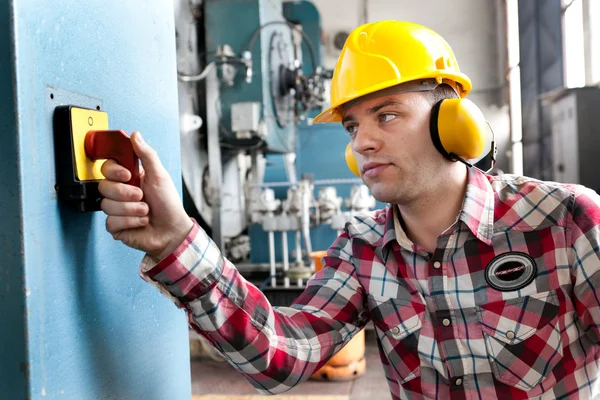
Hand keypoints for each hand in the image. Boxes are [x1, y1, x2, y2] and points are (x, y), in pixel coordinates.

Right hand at [98, 131, 193, 260]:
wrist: (172, 231)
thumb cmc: (168, 204)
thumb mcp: (160, 176)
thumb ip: (147, 155)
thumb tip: (135, 135)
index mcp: (129, 178)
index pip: (107, 168)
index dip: (114, 171)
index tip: (127, 174)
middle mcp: (120, 193)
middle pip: (103, 186)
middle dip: (125, 193)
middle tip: (141, 196)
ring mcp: (116, 210)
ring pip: (107, 205)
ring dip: (131, 209)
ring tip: (145, 211)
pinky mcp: (115, 226)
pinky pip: (111, 222)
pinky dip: (130, 222)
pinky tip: (140, 222)